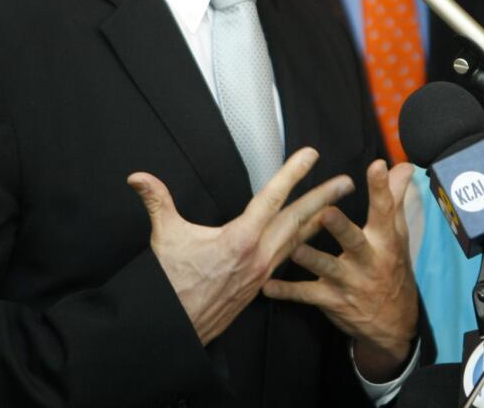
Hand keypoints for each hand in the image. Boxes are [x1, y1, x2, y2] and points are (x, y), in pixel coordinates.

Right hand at [128, 147, 353, 345]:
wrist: (176, 326)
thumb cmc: (171, 283)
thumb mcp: (165, 236)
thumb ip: (156, 201)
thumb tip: (137, 178)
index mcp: (240, 239)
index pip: (272, 198)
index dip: (293, 173)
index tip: (311, 155)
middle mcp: (258, 256)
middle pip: (298, 220)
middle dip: (324, 198)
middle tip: (346, 183)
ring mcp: (262, 273)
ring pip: (298, 241)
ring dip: (319, 221)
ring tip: (338, 206)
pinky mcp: (260, 286)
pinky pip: (288, 259)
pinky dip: (303, 245)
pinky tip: (310, 239)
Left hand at [262, 159, 418, 380]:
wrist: (394, 322)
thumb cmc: (392, 267)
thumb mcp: (397, 234)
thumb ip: (395, 198)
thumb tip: (403, 165)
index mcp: (385, 241)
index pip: (385, 211)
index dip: (382, 189)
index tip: (377, 166)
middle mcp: (368, 261)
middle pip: (354, 242)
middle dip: (340, 228)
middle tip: (326, 212)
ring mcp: (349, 282)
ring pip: (327, 268)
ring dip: (310, 259)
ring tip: (295, 248)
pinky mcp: (332, 300)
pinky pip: (306, 295)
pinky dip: (287, 291)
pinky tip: (268, 286)